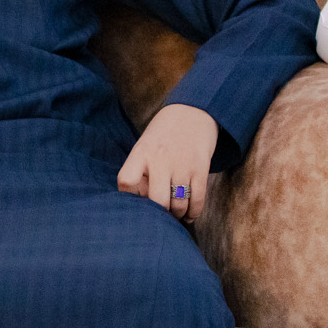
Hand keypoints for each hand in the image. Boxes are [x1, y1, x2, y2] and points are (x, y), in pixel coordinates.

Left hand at [117, 104, 218, 220]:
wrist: (194, 111)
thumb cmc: (164, 134)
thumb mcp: (145, 145)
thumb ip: (140, 170)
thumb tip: (140, 203)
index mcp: (142, 152)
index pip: (126, 181)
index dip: (128, 197)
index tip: (135, 202)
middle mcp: (160, 159)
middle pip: (157, 201)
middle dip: (159, 214)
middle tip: (160, 216)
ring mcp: (182, 163)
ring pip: (178, 204)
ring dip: (177, 215)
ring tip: (175, 215)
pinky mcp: (201, 167)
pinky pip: (197, 199)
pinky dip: (193, 212)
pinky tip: (189, 215)